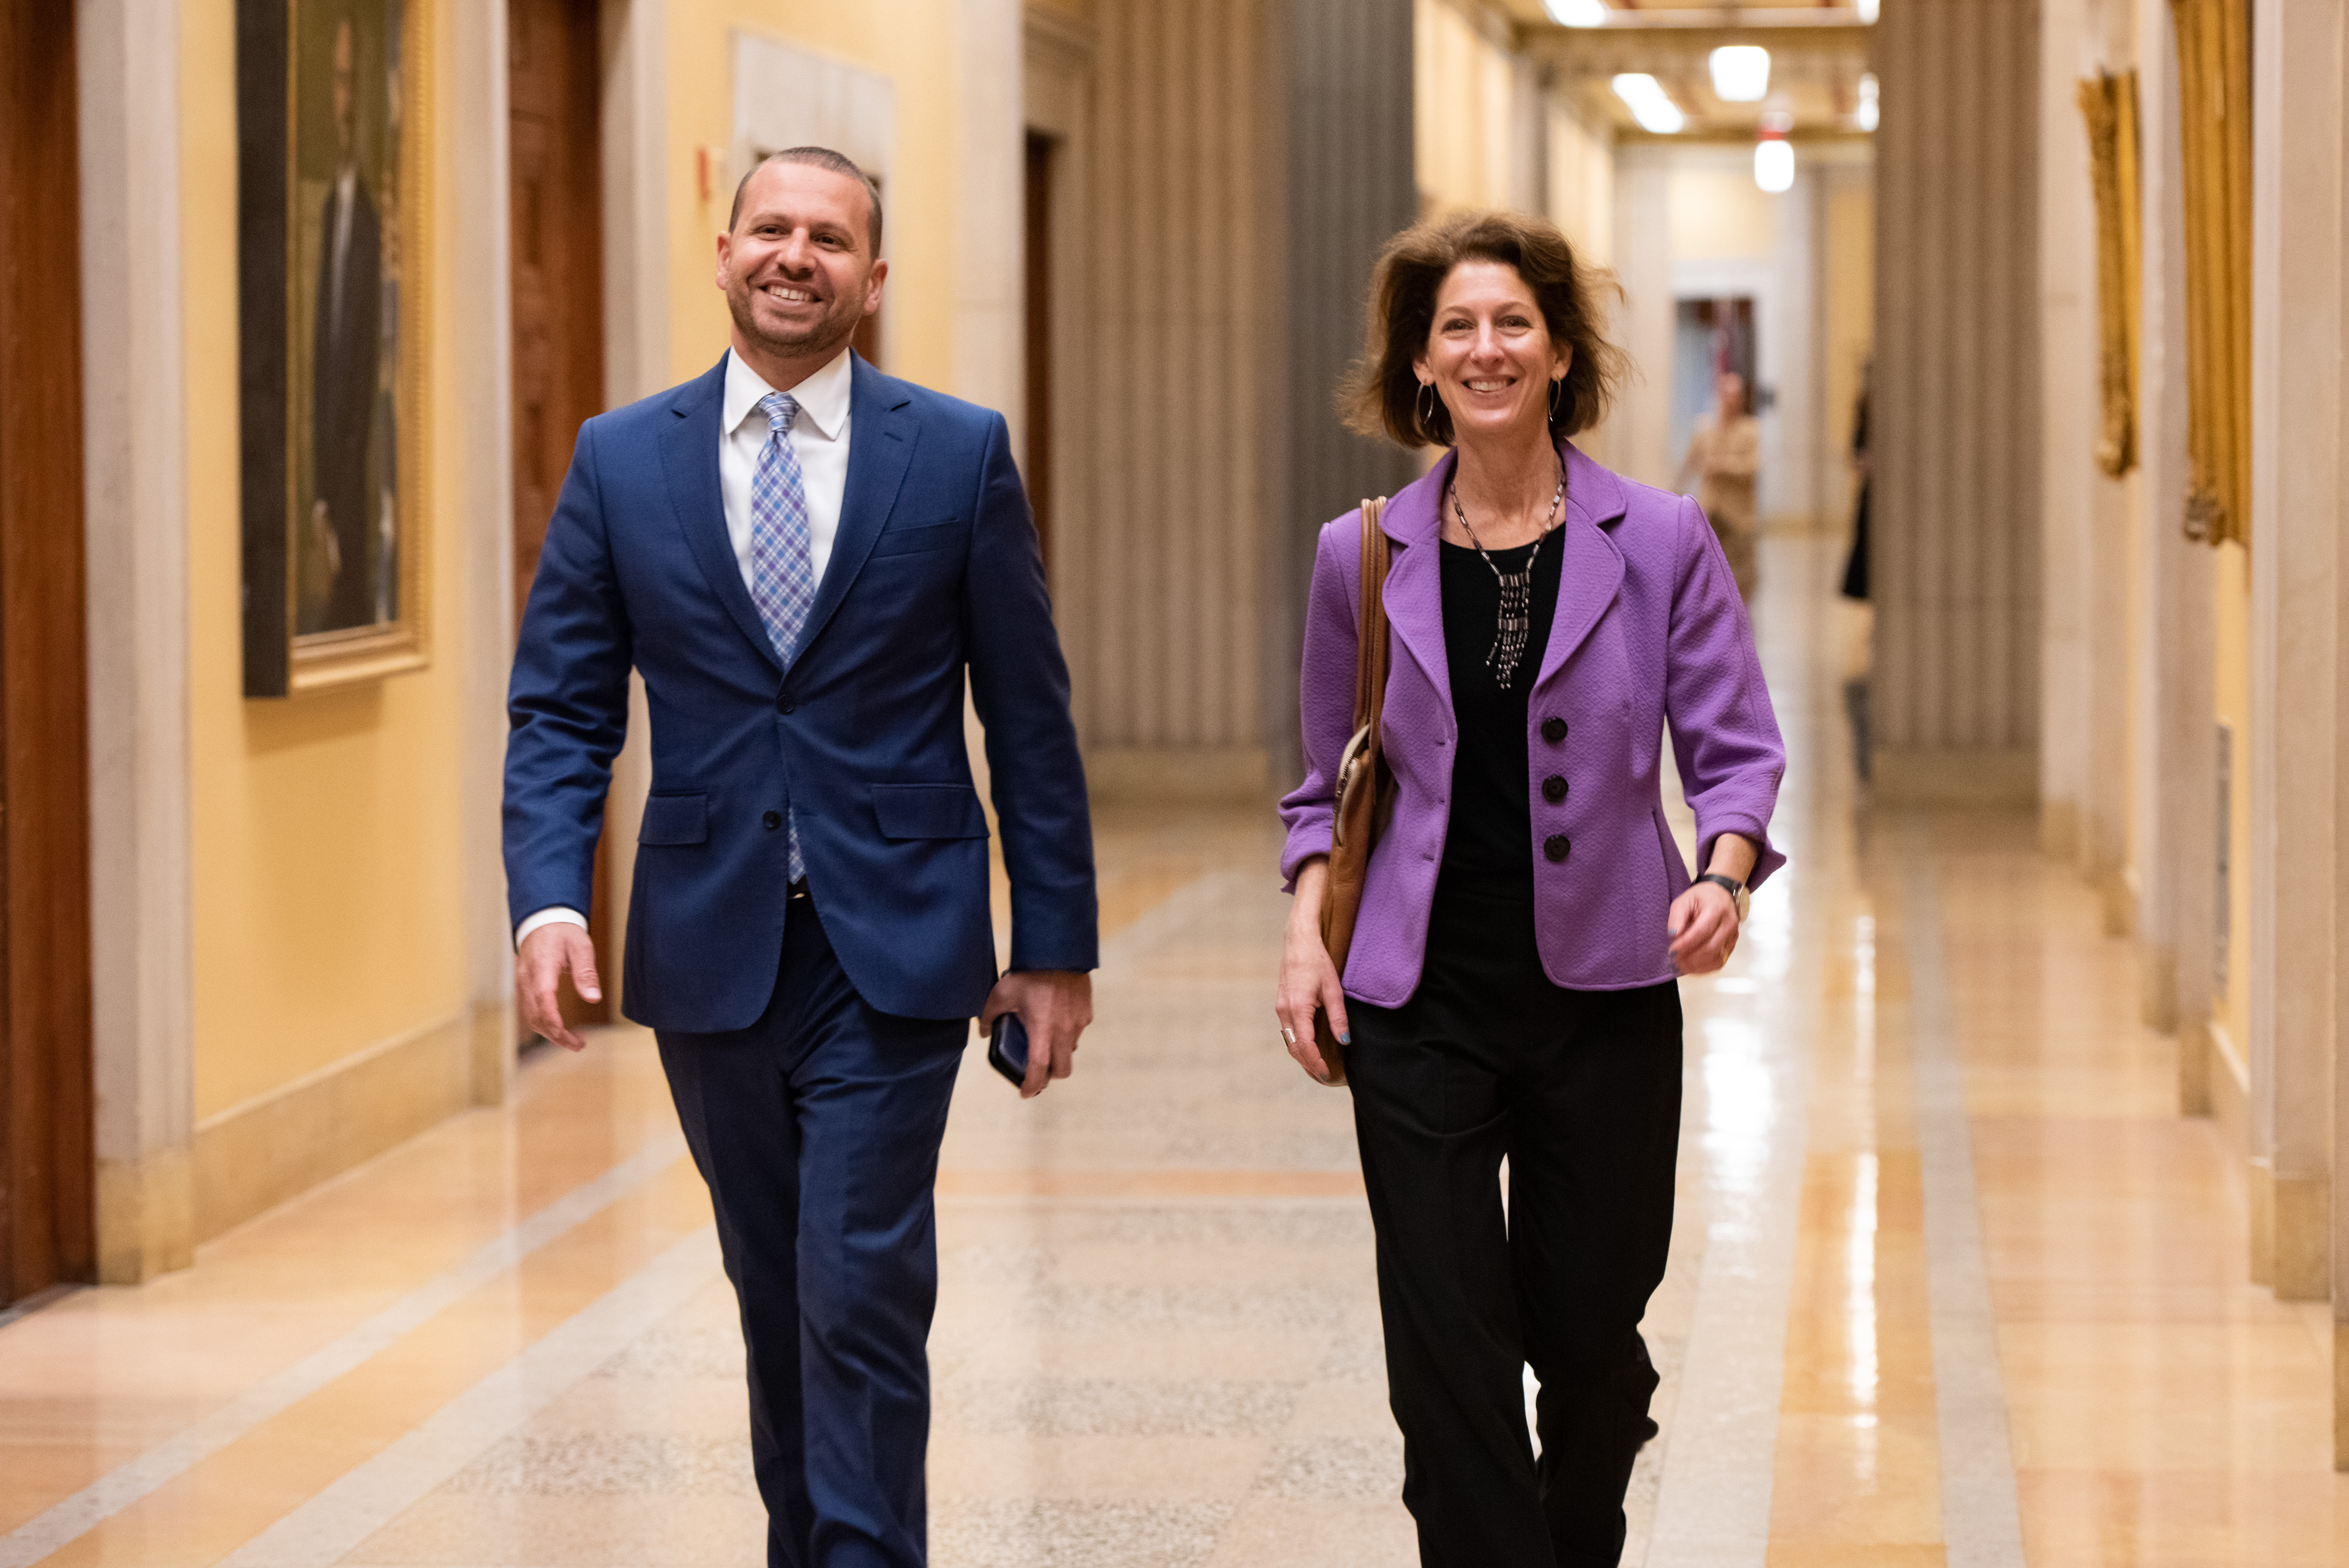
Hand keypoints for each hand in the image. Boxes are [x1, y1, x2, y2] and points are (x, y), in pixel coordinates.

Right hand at [516, 923, 601, 1050]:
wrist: (541, 921)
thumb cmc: (563, 932)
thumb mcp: (581, 946)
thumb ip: (586, 972)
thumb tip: (593, 998)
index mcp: (541, 968)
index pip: (544, 1001)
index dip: (554, 1022)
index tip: (569, 1038)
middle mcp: (526, 979)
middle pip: (536, 1015)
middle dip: (556, 1035)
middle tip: (579, 1045)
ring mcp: (521, 984)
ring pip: (530, 1017)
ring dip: (549, 1033)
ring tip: (573, 1041)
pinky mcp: (523, 988)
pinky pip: (528, 1011)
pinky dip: (542, 1024)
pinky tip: (558, 1029)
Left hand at [980, 969, 1092, 1098]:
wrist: (1059, 951)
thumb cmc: (1029, 973)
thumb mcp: (1001, 994)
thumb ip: (989, 1016)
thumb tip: (985, 1032)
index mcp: (1042, 1030)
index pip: (1039, 1070)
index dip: (1032, 1086)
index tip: (1025, 1092)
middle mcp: (1063, 1031)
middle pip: (1062, 1070)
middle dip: (1050, 1075)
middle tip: (1037, 1071)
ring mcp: (1078, 1023)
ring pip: (1070, 1050)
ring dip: (1059, 1052)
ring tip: (1045, 1038)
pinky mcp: (1086, 1013)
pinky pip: (1077, 1031)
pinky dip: (1067, 1033)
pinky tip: (1056, 1019)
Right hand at [1273, 858, 1344, 1082]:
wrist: (1299, 941)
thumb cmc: (1317, 962)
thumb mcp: (1334, 989)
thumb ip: (1338, 1017)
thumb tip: (1344, 1041)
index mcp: (1298, 1008)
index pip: (1305, 1046)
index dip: (1316, 1063)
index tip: (1327, 1075)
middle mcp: (1285, 1011)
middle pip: (1295, 1048)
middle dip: (1308, 1065)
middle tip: (1325, 1078)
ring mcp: (1280, 1008)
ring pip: (1290, 1041)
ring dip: (1302, 1057)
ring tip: (1317, 1067)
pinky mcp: (1281, 1004)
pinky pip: (1288, 1031)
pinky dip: (1298, 1044)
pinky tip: (1309, 1048)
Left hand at [1667, 881, 1739, 975]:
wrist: (1720, 896)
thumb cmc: (1702, 898)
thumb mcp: (1684, 900)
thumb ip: (1677, 917)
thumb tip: (1673, 935)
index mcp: (1717, 909)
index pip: (1702, 931)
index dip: (1686, 943)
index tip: (1672, 950)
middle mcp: (1728, 923)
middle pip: (1711, 947)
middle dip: (1690, 957)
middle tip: (1673, 960)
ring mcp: (1732, 936)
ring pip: (1716, 957)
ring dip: (1696, 965)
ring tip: (1679, 965)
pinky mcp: (1731, 945)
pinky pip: (1720, 962)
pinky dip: (1704, 968)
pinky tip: (1691, 967)